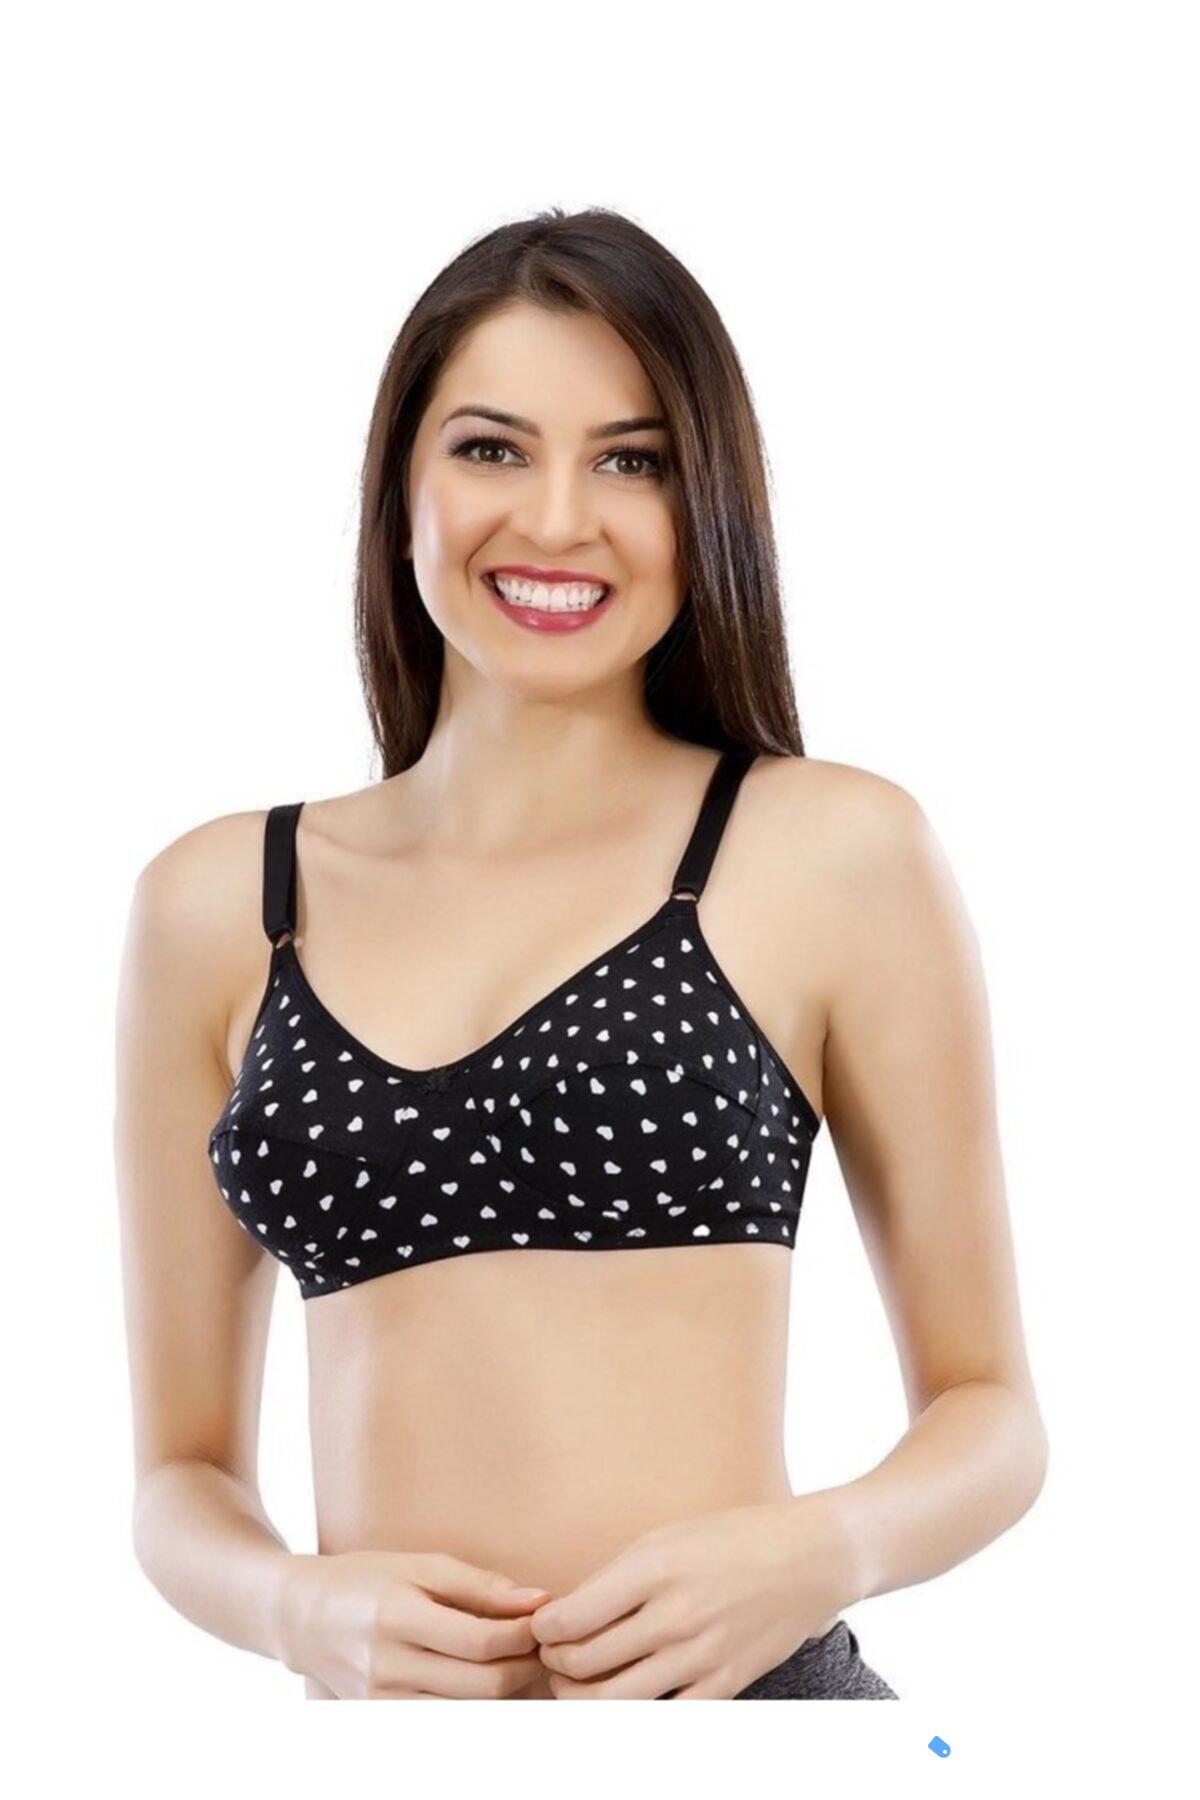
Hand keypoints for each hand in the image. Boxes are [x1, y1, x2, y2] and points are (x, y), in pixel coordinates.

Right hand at [276, 1550, 551, 1697]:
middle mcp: (387, 1666)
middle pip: (480, 1685)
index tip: (543, 1620)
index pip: (480, 1640)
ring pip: (467, 1712)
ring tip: (519, 1663)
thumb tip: (537, 1600)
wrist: (302, 1616)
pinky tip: (483, 1683)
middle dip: (524, 1666)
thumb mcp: (420, 1565)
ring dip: (505, 1692)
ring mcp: (381, 1701)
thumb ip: (479, 1585)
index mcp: (397, 1616)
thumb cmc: (368, 1579)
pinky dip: (472, 1707)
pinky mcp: (379, 1719)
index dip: (522, 1635)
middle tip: (542, 1645)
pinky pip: (442, 1723)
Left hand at [529, 1495, 856, 1698]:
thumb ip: (618, 1576)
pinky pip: (666, 1718)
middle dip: (555, 1665)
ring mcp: (701, 1654)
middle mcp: (673, 1614)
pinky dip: (637, 1716)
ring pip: (615, 1702)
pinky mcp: (726, 1683)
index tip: (543, 1627)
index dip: (544, 1630)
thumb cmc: (733, 1538)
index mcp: (653, 1567)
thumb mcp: (667, 1536)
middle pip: (584, 1664)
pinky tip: (627, 1701)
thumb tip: (569, 1613)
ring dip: (582, 1699)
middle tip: (554, 1658)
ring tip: (577, 1685)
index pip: (571, 1618)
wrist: (810, 1556)